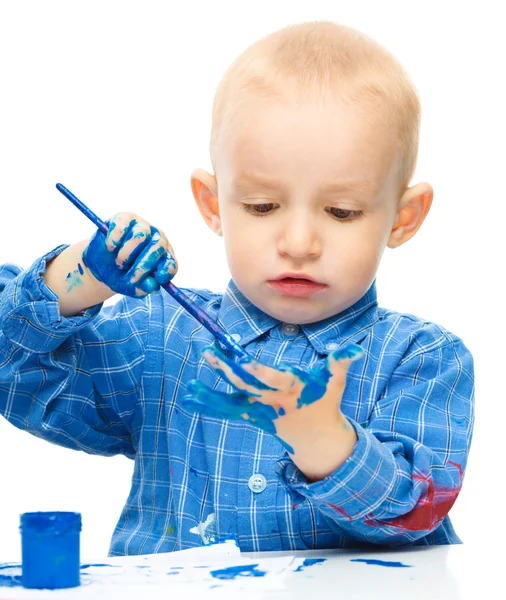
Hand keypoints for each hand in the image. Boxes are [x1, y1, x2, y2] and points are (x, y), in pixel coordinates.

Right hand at [82, 212, 176, 296]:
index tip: (160, 278)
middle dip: (144, 266)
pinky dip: (115, 239)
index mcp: (163, 257)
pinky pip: (122, 226)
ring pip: (140, 235)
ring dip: (128, 253)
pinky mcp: (124, 218)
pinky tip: (111, 248)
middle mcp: (156, 239)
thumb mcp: (130, 286)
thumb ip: (143, 287)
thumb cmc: (120, 276)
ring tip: (119, 263)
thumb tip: (153, 287)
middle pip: (157, 247)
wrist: (99, 265)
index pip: (171, 262)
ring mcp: (141, 226)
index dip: (167, 270)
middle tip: (131, 278)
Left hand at [182, 343, 363, 456]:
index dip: (257, 371)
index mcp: (291, 388)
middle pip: (245, 385)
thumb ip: (341, 362)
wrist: (315, 436)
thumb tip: (356, 349)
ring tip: (188, 386)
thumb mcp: (335, 380)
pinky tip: (188, 397)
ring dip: (210, 393)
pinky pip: (226, 411)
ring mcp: (258, 410)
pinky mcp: (250, 415)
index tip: (243, 361)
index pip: (272, 379)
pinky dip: (207, 404)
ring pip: (231, 401)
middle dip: (226, 369)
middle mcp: (271, 401)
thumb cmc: (324, 401)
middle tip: (208, 352)